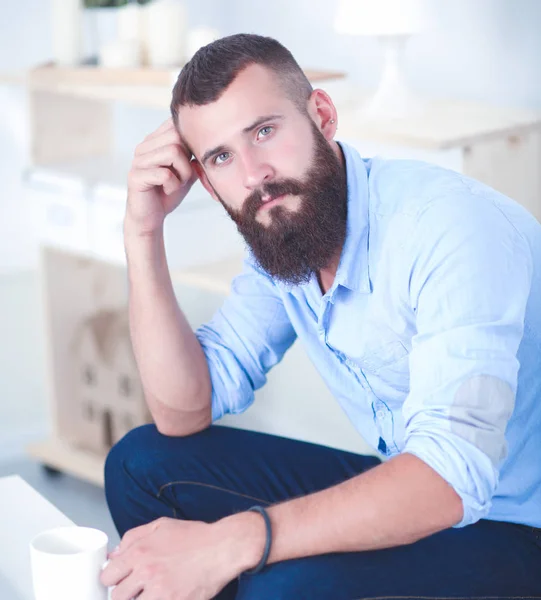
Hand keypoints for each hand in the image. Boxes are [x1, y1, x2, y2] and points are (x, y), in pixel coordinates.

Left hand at [100, 516, 257, 599]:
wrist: (222, 547)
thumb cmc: (195, 536)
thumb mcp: (161, 525)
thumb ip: (133, 537)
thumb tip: (114, 553)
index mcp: (140, 551)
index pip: (108, 575)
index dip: (112, 579)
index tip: (119, 581)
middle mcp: (146, 571)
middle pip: (117, 596)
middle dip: (124, 594)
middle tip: (136, 591)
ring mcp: (160, 591)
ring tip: (152, 593)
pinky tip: (165, 596)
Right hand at [126, 118, 197, 236]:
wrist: (151, 217)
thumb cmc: (168, 192)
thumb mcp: (186, 171)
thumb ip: (194, 156)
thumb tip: (208, 144)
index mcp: (154, 141)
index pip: (176, 124)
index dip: (190, 142)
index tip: (191, 161)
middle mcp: (144, 146)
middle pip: (177, 136)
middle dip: (188, 159)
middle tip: (184, 176)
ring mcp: (138, 160)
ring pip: (172, 152)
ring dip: (182, 173)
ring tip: (176, 183)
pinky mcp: (135, 176)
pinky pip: (165, 173)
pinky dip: (173, 185)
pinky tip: (168, 190)